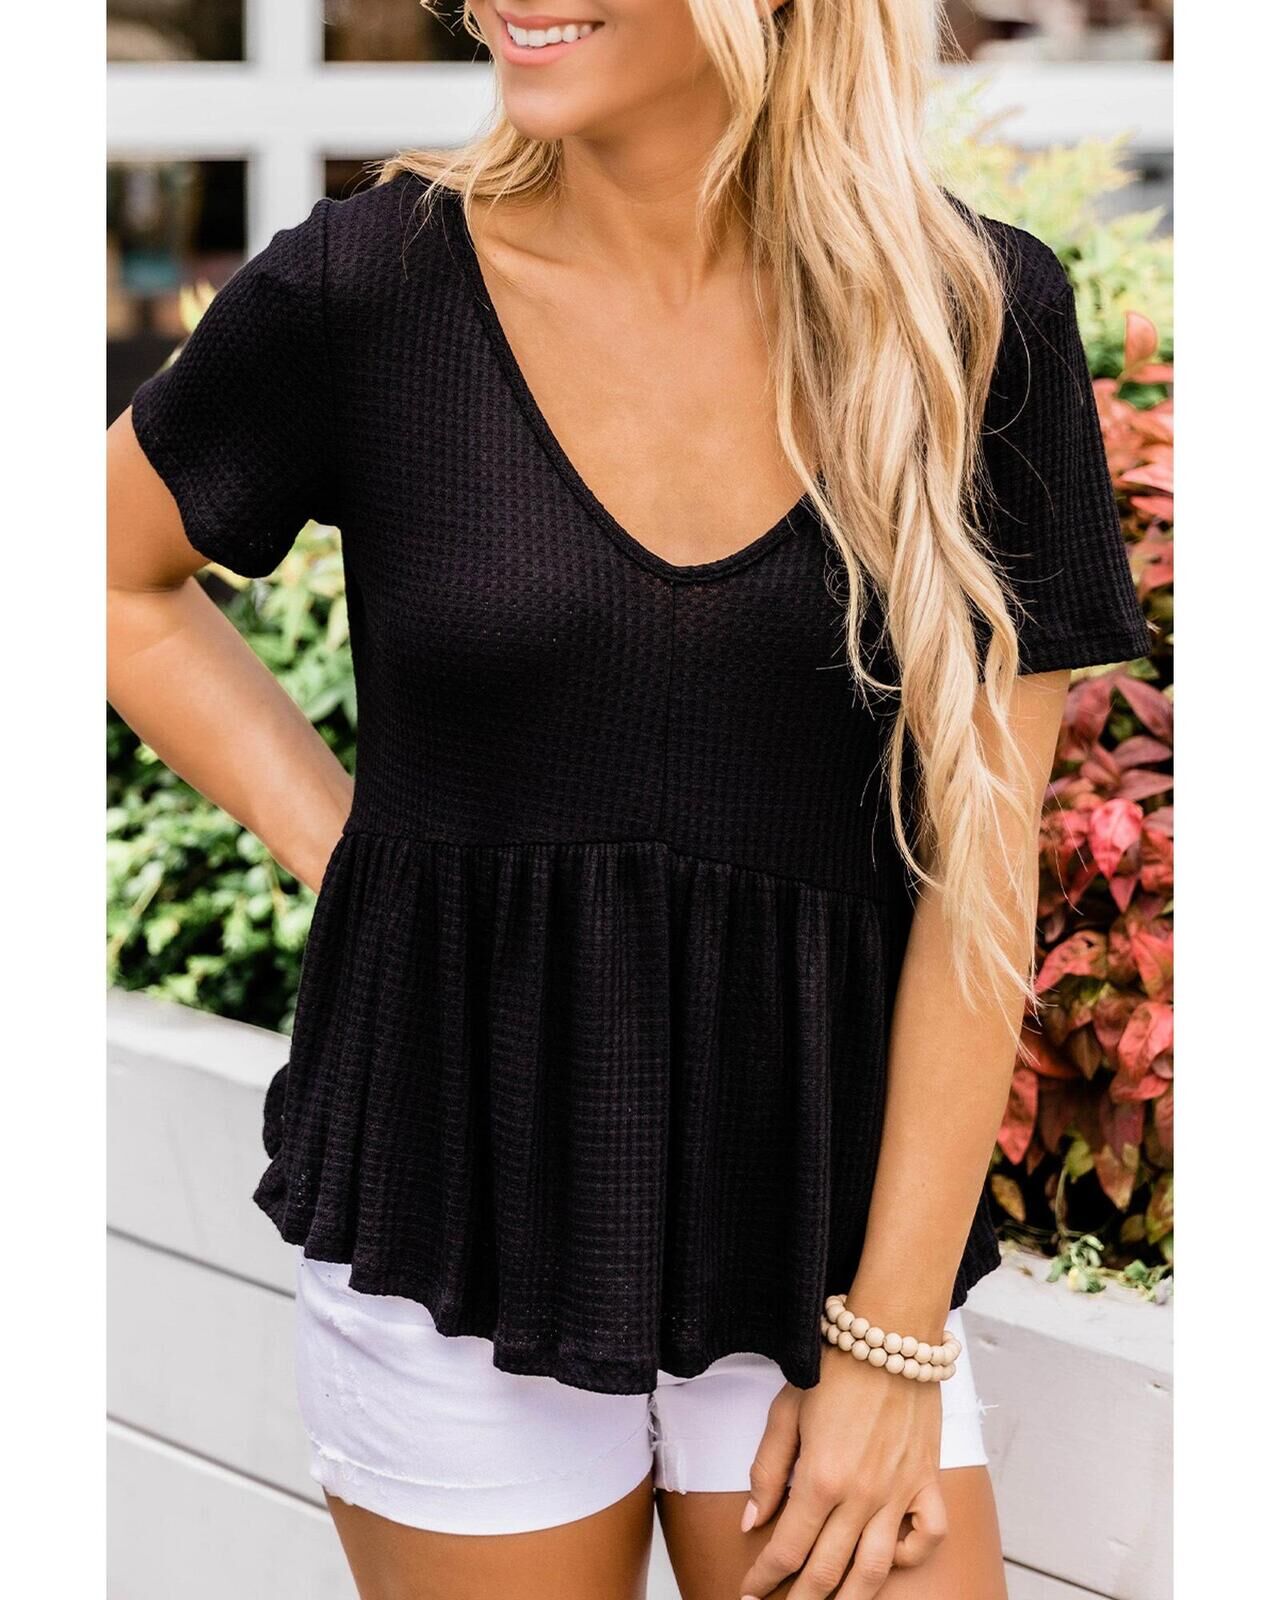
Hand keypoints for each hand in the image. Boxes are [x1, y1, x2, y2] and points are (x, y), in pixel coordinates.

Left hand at [738, 1344, 947, 1598]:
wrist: (888, 1331)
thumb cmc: (834, 1363)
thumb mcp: (785, 1411)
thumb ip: (767, 1470)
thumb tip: (752, 1522)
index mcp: (821, 1478)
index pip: (788, 1549)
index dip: (765, 1577)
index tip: (751, 1591)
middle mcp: (862, 1495)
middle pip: (829, 1571)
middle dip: (802, 1599)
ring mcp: (899, 1491)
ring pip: (876, 1569)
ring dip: (851, 1598)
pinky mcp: (927, 1479)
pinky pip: (927, 1535)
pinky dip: (911, 1555)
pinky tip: (890, 1556)